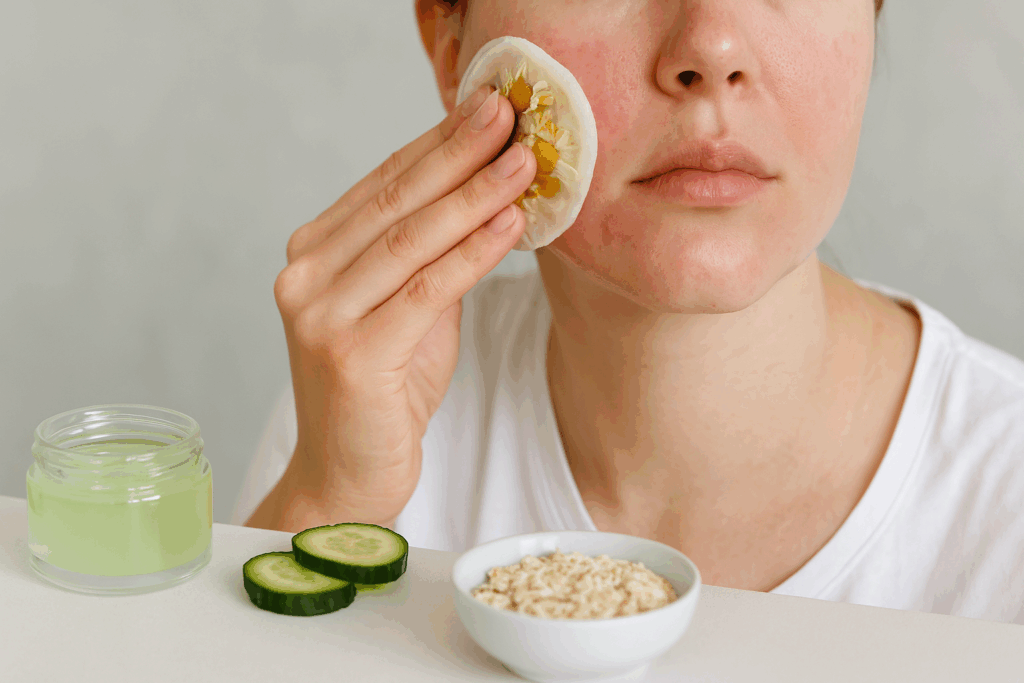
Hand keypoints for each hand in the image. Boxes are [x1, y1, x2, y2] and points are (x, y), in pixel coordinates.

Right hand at [273, 85, 536, 524]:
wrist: (348, 475)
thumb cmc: (384, 393)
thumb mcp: (410, 310)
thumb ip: (432, 256)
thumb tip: (488, 193)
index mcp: (314, 254)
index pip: (385, 184)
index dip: (440, 142)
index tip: (489, 104)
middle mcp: (305, 275)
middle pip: (396, 201)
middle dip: (460, 152)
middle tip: (511, 112)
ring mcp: (320, 314)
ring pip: (411, 240)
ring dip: (475, 196)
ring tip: (525, 161)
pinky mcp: (349, 355)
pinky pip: (425, 291)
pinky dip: (472, 254)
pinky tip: (510, 223)